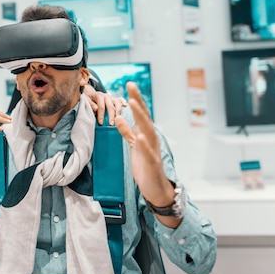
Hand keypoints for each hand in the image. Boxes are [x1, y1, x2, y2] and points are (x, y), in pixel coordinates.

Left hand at [83, 84, 126, 124]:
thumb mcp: (86, 100)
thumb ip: (90, 104)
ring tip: (118, 119)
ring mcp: (111, 97)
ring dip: (118, 111)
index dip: (101, 115)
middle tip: (111, 124)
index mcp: (99, 96)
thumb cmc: (88, 99)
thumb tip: (96, 109)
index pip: (101, 106)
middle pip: (110, 106)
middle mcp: (106, 96)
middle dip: (111, 116)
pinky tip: (125, 106)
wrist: (90, 93)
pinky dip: (123, 102)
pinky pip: (120, 99)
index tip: (101, 123)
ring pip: (117, 103)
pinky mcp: (114, 99)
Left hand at [114, 82, 178, 225]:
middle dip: (138, 100)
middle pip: (144, 116)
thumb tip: (118, 117)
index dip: (136, 98)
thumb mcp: (134, 146)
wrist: (156, 190)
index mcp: (146, 134)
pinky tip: (140, 136)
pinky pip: (148, 152)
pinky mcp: (152, 163)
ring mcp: (153, 150)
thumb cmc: (145, 167)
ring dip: (140, 116)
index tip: (130, 84)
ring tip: (133, 103)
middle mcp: (151, 139)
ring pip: (147, 130)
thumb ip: (127, 132)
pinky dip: (144, 144)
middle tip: (131, 85)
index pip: (140, 113)